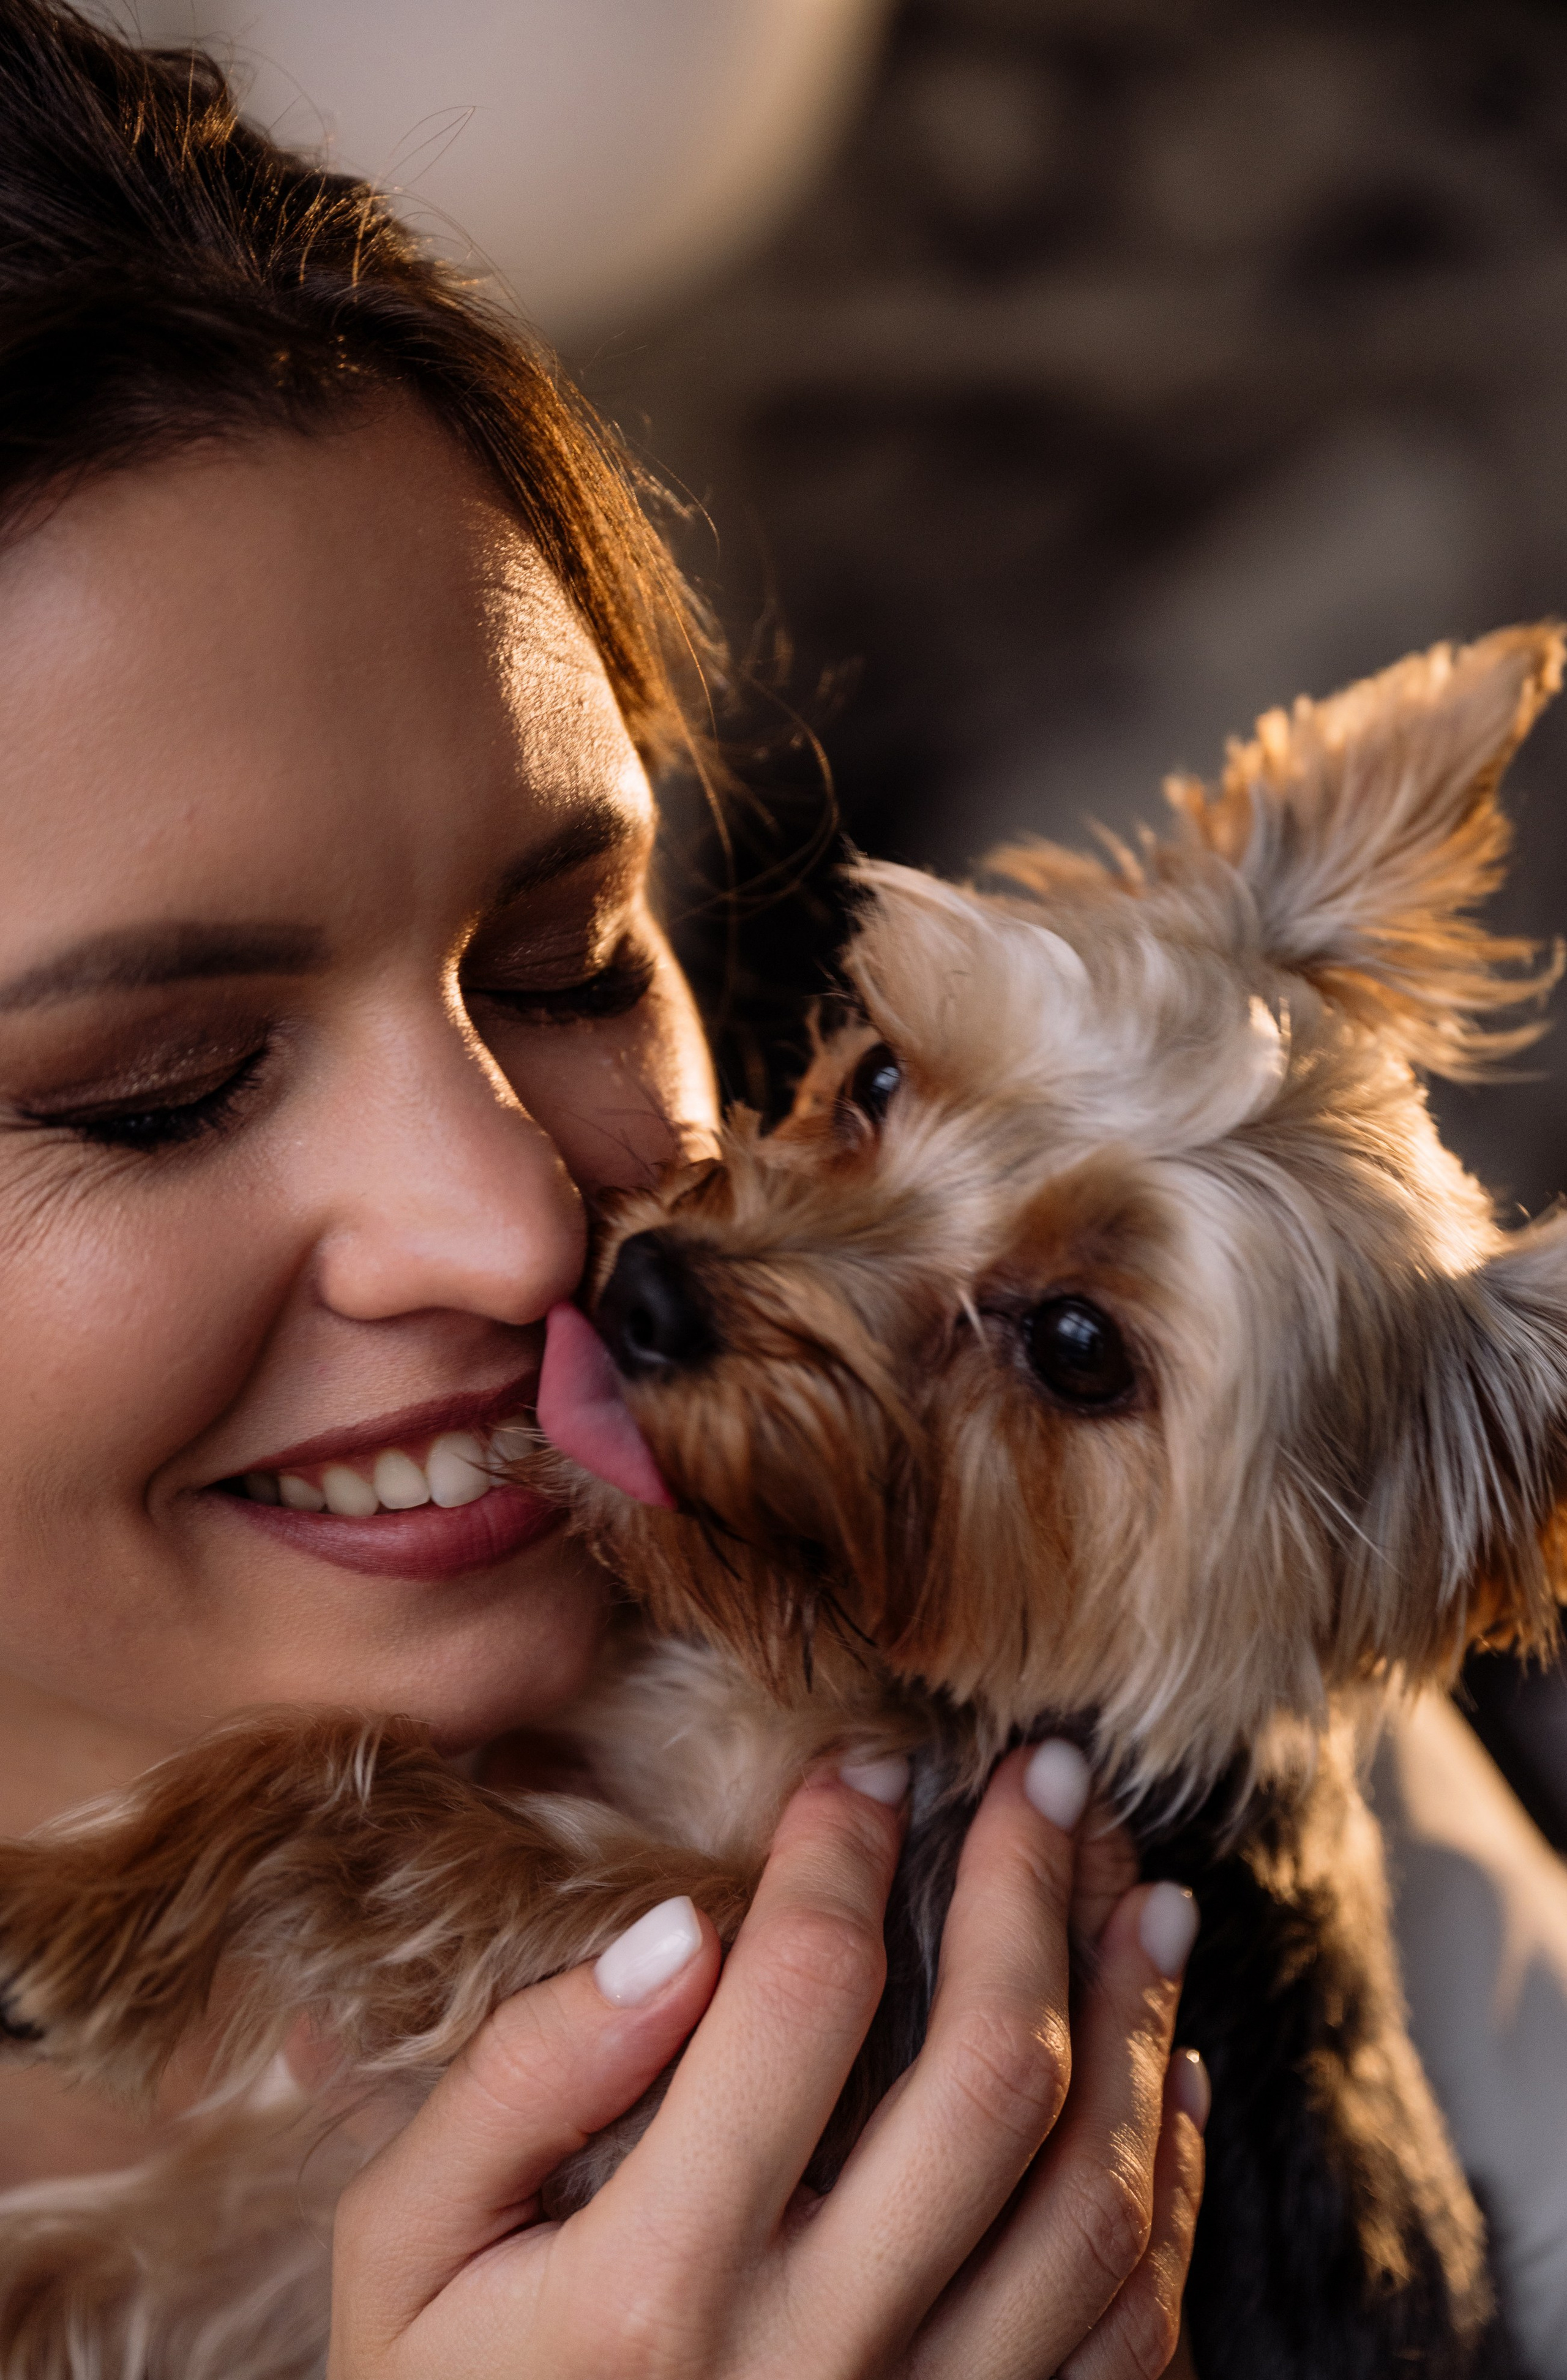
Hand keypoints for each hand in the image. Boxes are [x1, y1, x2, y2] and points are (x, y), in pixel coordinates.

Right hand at [328, 1745, 1205, 2378]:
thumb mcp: (404, 2256)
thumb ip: (516, 2086)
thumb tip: (672, 1937)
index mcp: (655, 2291)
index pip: (793, 2002)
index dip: (842, 1851)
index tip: (864, 1763)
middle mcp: (816, 2365)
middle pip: (988, 2078)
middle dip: (1030, 1888)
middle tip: (1050, 1769)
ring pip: (1092, 2194)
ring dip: (1137, 2016)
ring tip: (1144, 1884)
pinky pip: (1127, 2326)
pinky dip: (1168, 2183)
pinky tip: (1172, 2071)